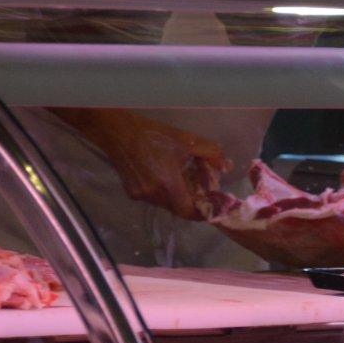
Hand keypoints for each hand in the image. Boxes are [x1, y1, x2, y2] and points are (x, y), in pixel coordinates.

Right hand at [57, 109, 231, 220]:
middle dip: (191, 200)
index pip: (188, 212)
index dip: (201, 212)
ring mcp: (140, 195)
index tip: (210, 203)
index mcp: (168, 184)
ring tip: (182, 177)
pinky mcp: (131, 192)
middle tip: (199, 186)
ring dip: (177, 195)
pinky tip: (165, 175)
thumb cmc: (153, 134)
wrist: (116, 131)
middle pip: (178, 208)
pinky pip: (154, 198)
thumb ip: (211, 154)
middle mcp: (153, 194)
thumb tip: (227, 166)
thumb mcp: (187, 141)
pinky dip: (163, 191)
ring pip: (166, 203)